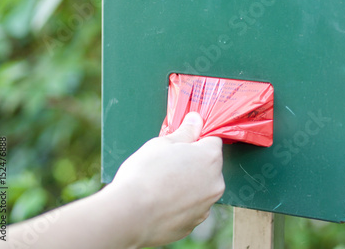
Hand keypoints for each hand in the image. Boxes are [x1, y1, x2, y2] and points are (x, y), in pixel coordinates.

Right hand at [105, 112, 224, 247]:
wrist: (129, 215)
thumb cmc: (145, 174)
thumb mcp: (163, 143)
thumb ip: (185, 132)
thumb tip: (196, 120)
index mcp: (210, 158)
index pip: (212, 141)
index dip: (196, 140)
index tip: (181, 144)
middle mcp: (215, 182)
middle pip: (208, 166)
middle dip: (193, 163)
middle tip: (167, 164)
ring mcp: (205, 206)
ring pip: (200, 188)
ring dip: (187, 185)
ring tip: (161, 185)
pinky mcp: (193, 224)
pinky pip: (190, 208)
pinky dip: (180, 204)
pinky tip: (161, 202)